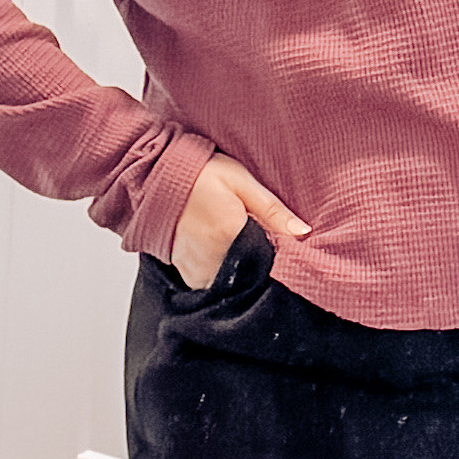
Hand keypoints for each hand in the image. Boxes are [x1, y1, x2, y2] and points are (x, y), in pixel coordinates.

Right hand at [168, 151, 307, 287]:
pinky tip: (218, 253)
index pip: (269, 260)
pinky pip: (211, 283)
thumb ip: (272, 209)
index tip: (277, 246)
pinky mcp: (186, 273)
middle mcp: (214, 257)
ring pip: (232, 283)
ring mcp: (198, 268)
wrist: (154, 178)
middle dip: (258, 264)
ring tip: (234, 245)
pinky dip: (219, 274)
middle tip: (251, 240)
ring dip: (239, 272)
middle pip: (251, 275)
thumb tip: (303, 231)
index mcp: (231, 233)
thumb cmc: (200, 174)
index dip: (277, 256)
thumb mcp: (241, 181)